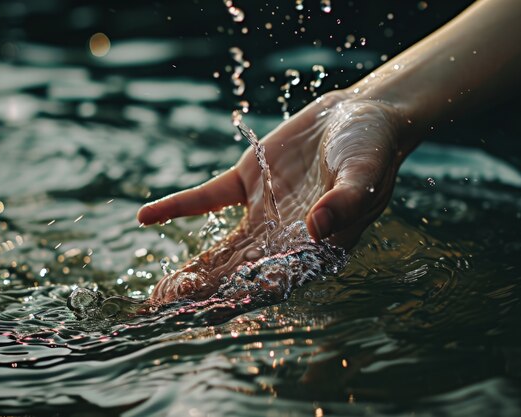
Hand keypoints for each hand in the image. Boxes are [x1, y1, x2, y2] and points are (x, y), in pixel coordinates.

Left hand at [137, 90, 407, 302]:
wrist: (360, 114)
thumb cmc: (373, 149)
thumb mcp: (364, 174)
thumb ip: (344, 202)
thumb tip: (315, 230)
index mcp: (317, 248)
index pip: (277, 281)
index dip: (244, 297)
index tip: (209, 311)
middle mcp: (286, 239)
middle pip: (241, 274)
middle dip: (206, 294)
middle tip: (166, 312)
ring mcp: (263, 213)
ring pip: (222, 248)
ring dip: (191, 268)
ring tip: (158, 294)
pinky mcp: (248, 183)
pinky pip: (208, 199)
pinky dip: (179, 207)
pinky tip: (147, 217)